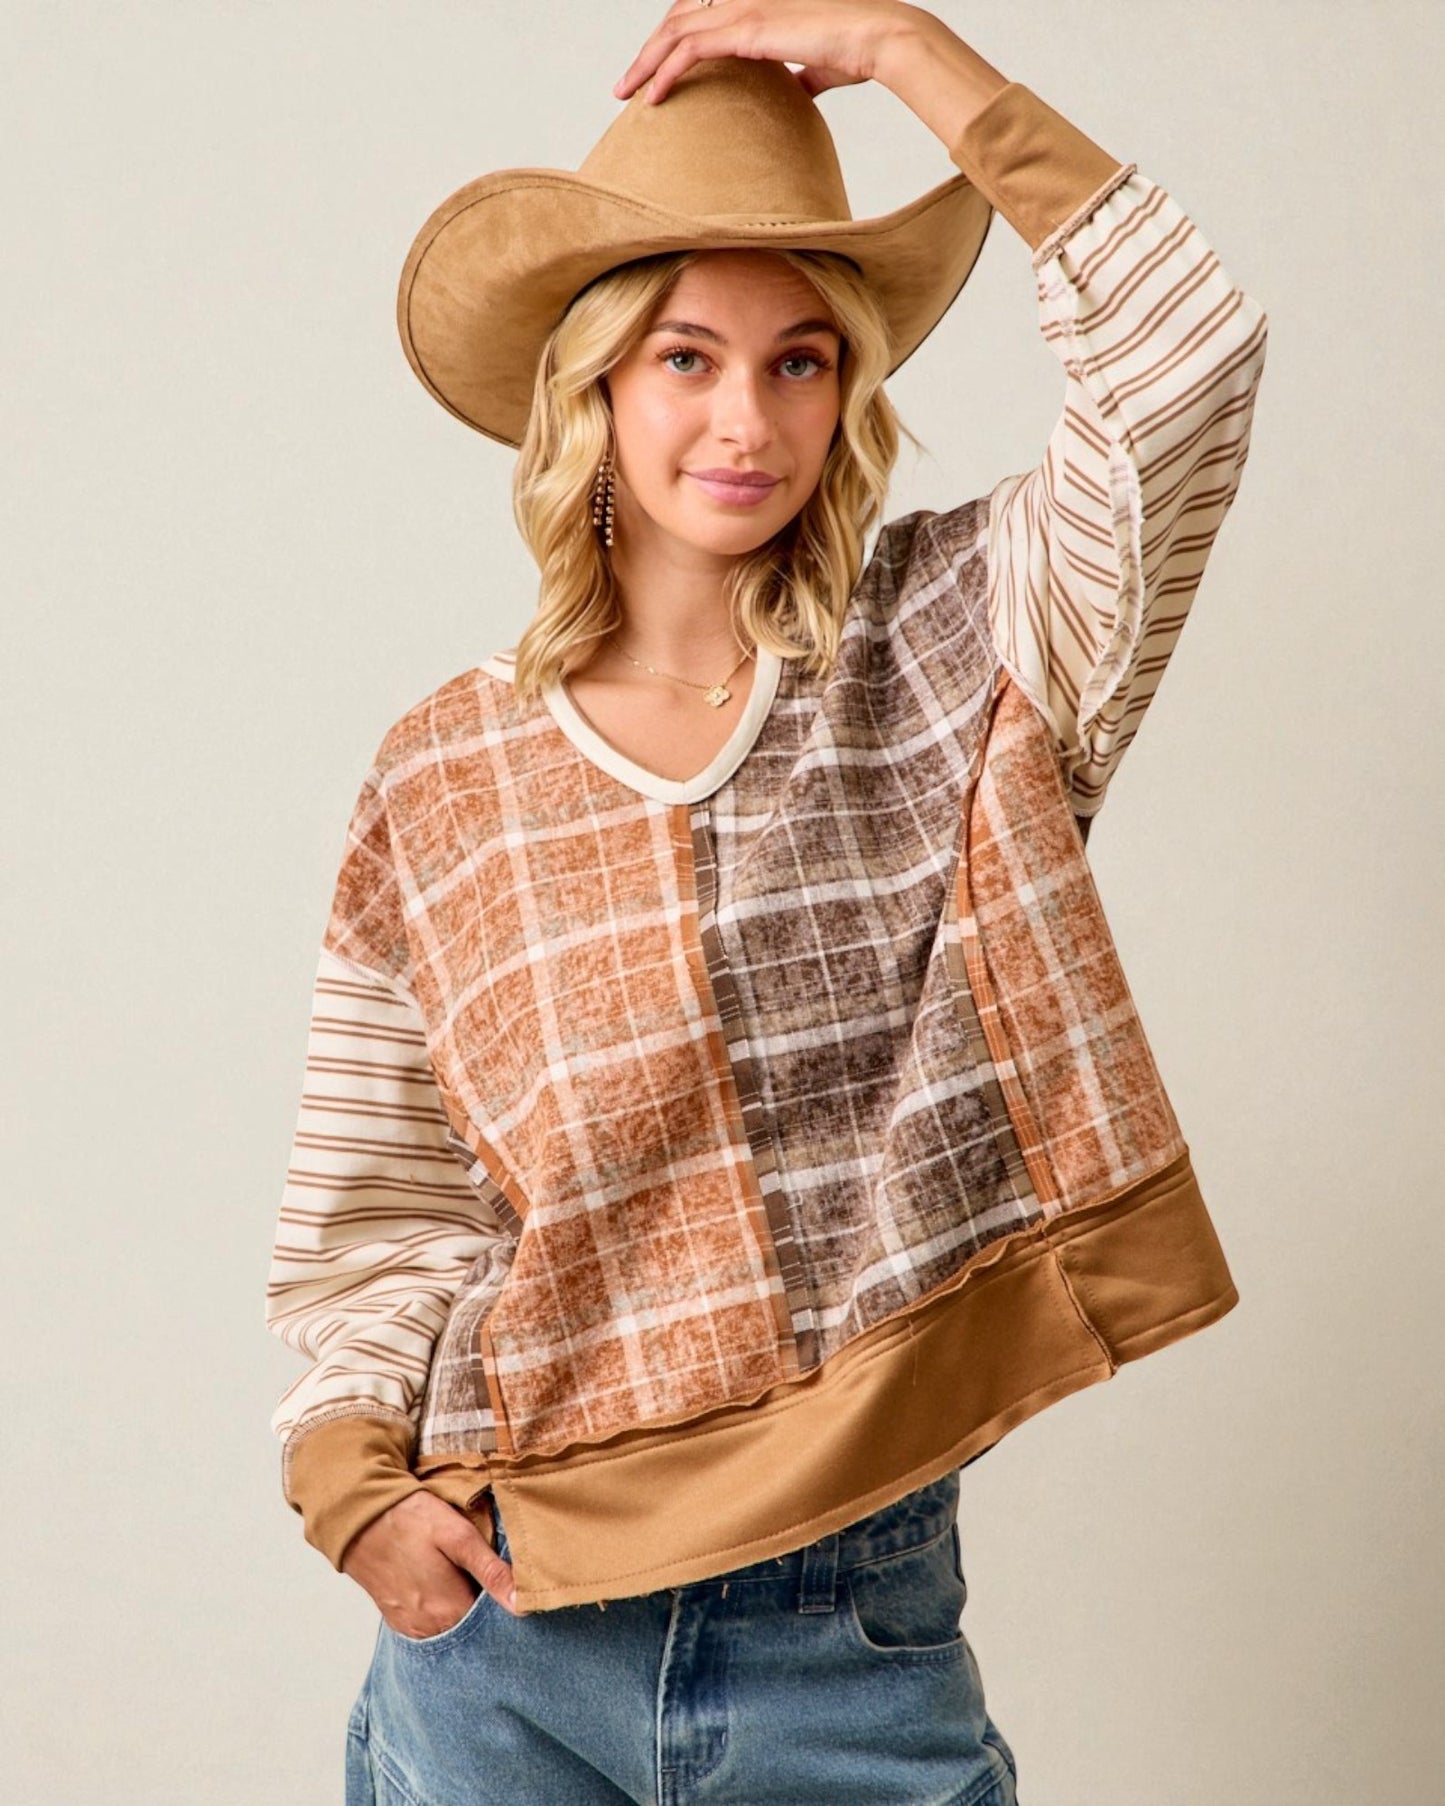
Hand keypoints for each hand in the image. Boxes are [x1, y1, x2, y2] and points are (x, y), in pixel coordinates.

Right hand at [341, 1489, 518, 1633]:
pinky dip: (440, 1611)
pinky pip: (428, 1625)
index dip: (501, 1604)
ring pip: (450, 1628)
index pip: (491, 1625)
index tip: (506, 1583)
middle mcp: (428, 1629)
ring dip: (460, 1609)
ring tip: (461, 1578)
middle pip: (470, 1629)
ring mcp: (410, 1627)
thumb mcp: (458, 1536)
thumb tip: (522, 1604)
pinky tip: (442, 1586)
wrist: (359, 1517)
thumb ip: (491, 1571)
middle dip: (482, 1609)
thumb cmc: (411, 1519)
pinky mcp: (397, 1619)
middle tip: (482, 1576)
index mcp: (448, 1611)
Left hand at [613, 0, 919, 105]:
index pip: (701, 11)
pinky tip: (652, 98)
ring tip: (626, 93)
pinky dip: (663, 73)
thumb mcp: (821, 62)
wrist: (880, 36)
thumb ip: (803, 72)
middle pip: (677, 17)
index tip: (658, 69)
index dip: (674, 36)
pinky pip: (688, 50)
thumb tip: (800, 88)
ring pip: (673, 31)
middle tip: (628, 84)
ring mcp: (742, 7)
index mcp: (759, 0)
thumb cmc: (859, 49)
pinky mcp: (745, 29)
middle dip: (648, 50)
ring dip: (644, 63)